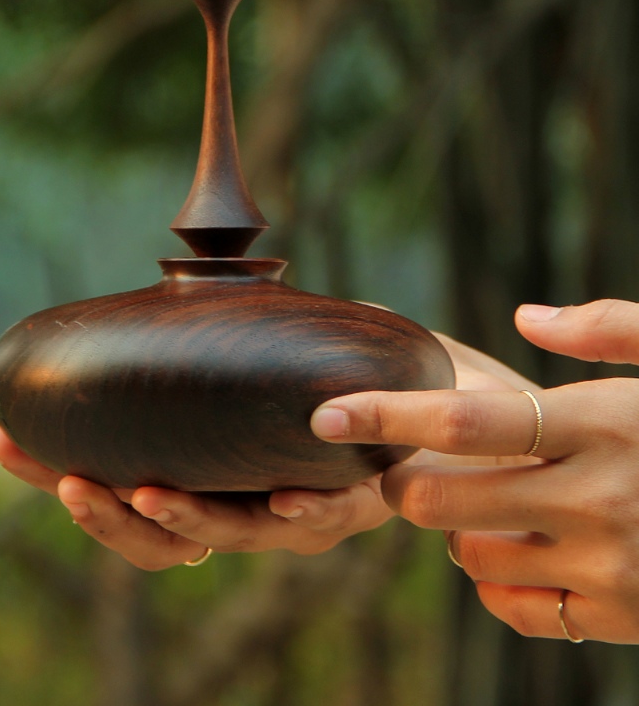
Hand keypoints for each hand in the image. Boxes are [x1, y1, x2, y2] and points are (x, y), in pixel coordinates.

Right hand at [0, 328, 529, 569]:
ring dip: (181, 520)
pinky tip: (281, 500)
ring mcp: (293, 513)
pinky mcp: (354, 503)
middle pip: (152, 535)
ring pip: (224, 537)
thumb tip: (190, 237)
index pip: (114, 484)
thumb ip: (229, 314)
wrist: (452, 404)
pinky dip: (296, 512)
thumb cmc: (346, 373)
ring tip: (147, 489)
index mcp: (204, 471)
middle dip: (101, 513)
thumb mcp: (273, 343)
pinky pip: (321, 520)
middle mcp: (239, 503)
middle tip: (68, 479)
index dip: (50, 475)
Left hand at [311, 299, 638, 643]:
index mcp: (602, 424)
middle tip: (411, 463)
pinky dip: (497, 581)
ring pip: (471, 557)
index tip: (326, 410)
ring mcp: (608, 567)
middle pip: (444, 500)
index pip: (465, 423)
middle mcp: (597, 499)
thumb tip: (527, 317)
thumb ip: (609, 329)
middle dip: (405, 481)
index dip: (385, 415)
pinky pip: (516, 609)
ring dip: (454, 530)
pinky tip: (523, 547)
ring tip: (488, 502)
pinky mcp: (620, 617)